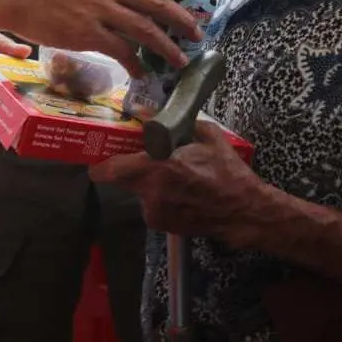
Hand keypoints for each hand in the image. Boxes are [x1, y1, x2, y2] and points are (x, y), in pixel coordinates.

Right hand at [5, 0, 209, 72]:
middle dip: (182, 19)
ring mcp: (99, 9)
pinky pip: (121, 51)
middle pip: (156, 2)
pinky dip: (136, 64)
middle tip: (197, 32)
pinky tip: (142, 74)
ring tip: (179, 60)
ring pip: (145, 29)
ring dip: (167, 47)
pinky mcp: (88, 33)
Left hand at [89, 121, 257, 240]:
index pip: (112, 170)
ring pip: (139, 192)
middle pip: (123, 180)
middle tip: (142, 158)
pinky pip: (152, 205)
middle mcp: (151, 193)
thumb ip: (181, 124)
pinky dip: (160, 197)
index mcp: (158, 169)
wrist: (244, 212)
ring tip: (172, 177)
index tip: (98, 156)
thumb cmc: (227, 172)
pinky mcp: (163, 226)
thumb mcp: (208, 137)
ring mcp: (155, 213)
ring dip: (148, 184)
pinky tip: (181, 193)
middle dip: (129, 168)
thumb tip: (159, 114)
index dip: (100, 164)